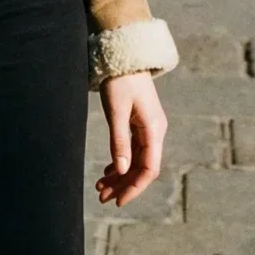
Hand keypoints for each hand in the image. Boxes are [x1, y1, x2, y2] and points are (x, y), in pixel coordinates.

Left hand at [96, 71, 166, 207]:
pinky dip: (120, 162)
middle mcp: (155, 131)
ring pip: (136, 160)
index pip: (148, 169)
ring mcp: (148, 127)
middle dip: (124, 185)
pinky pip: (133, 150)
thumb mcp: (116, 110)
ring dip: (120, 175)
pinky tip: (108, 172)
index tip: (117, 201)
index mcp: (153, 129)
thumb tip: (121, 171)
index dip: (134, 187)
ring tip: (100, 187)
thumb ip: (119, 141)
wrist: (125, 54)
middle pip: (142, 167)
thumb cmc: (120, 79)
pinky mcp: (140, 123)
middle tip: (102, 197)